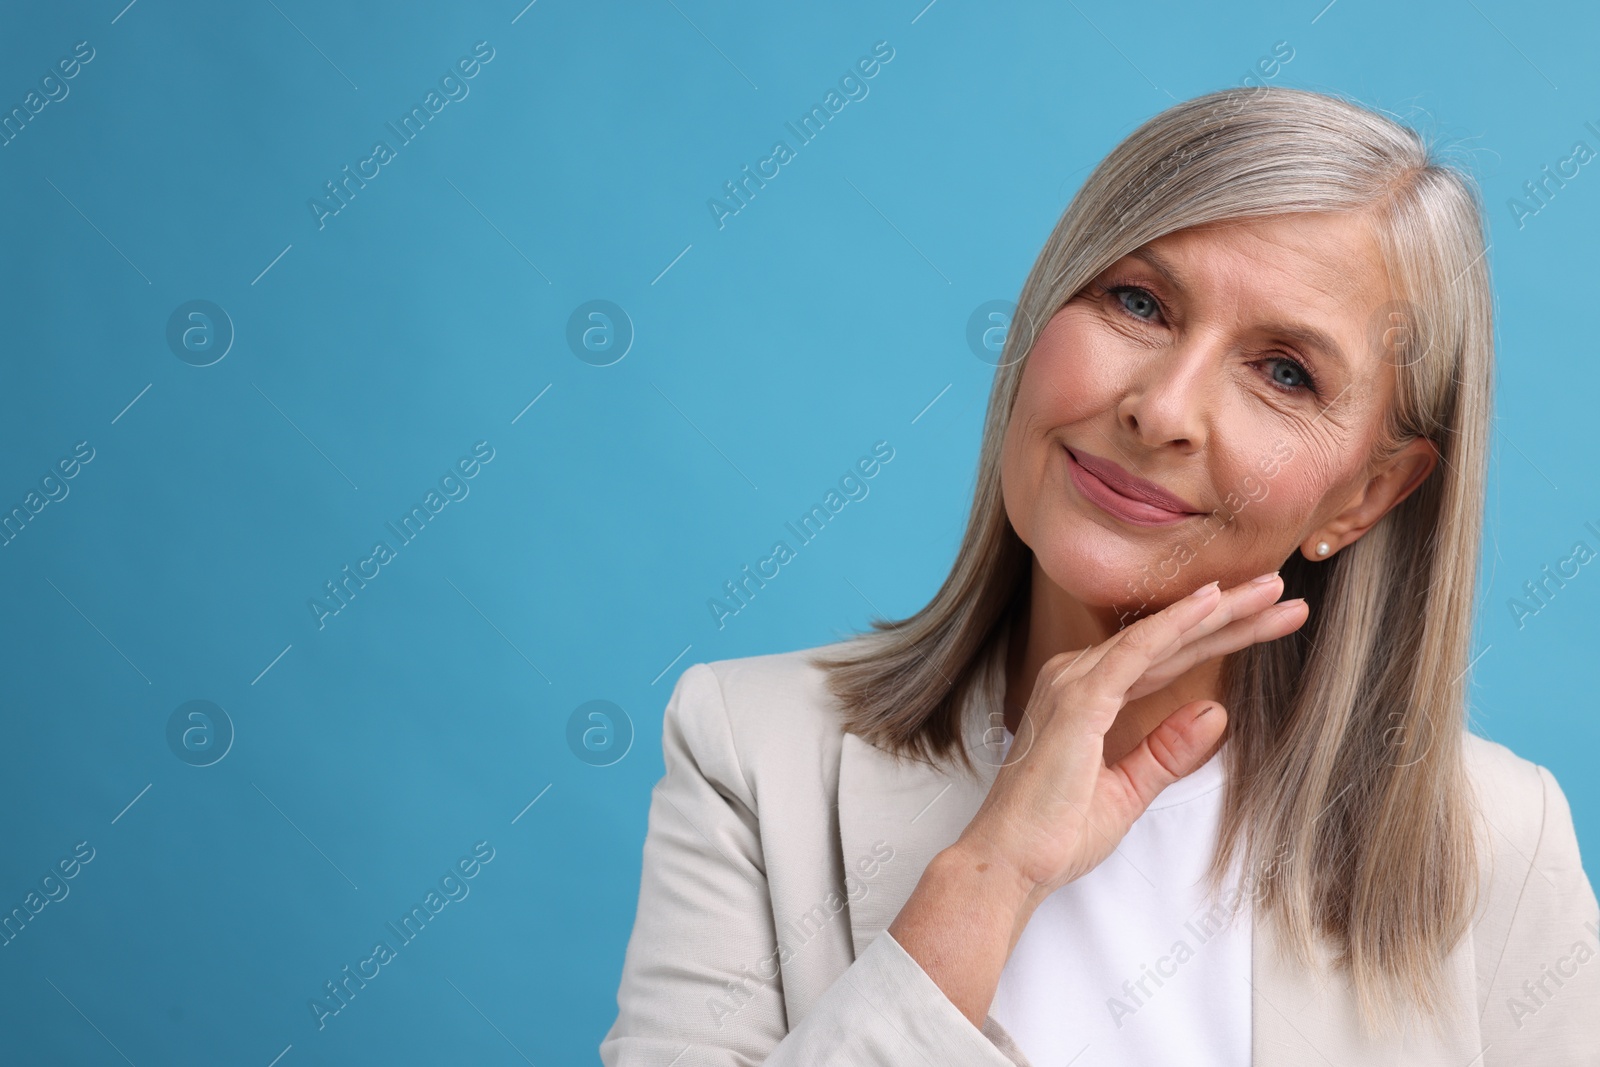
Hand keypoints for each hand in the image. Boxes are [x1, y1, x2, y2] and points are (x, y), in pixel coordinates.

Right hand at [951, 571, 1307, 910]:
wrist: (1009, 862)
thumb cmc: (1052, 834)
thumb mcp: (1127, 792)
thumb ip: (1167, 751)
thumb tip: (1215, 714)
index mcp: (1088, 697)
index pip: (1166, 660)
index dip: (1218, 639)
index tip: (1269, 623)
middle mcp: (1077, 678)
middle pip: (1170, 641)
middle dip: (1230, 616)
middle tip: (1282, 593)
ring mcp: (1074, 683)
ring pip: (1160, 637)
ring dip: (1216, 611)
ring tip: (1270, 590)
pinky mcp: (1079, 699)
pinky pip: (1136, 651)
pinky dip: (1175, 624)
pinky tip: (1211, 602)